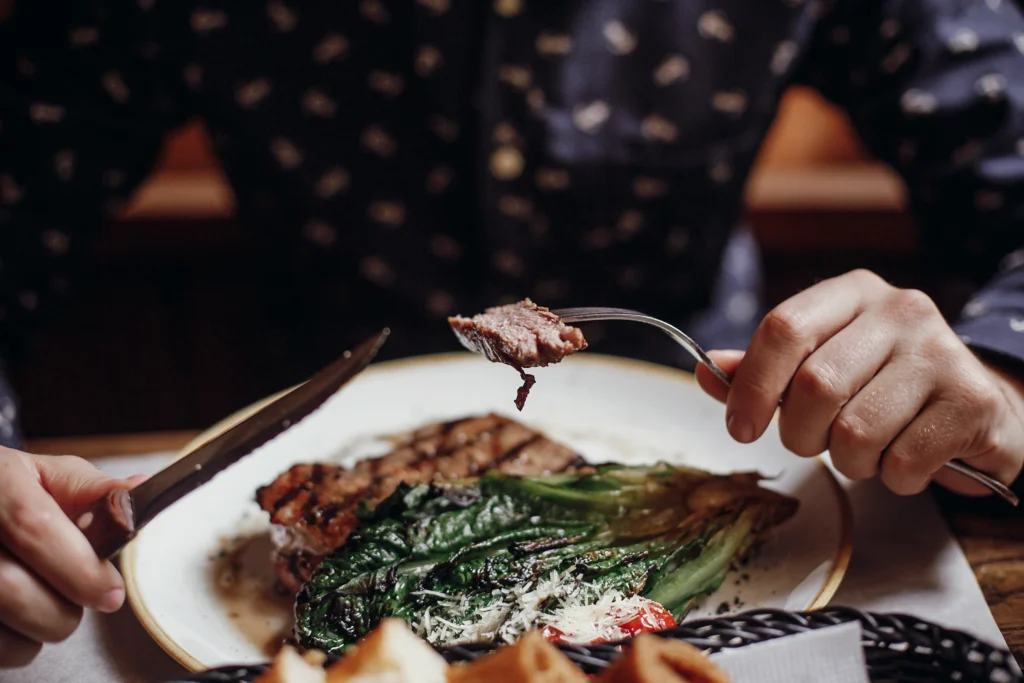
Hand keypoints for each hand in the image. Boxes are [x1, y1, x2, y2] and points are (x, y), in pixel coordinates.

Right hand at [0, 448, 146, 666]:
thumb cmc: (9, 492)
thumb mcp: (47, 476)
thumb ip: (94, 491)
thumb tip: (137, 496)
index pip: (35, 529)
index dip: (79, 568)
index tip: (111, 593)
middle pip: (12, 590)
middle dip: (62, 609)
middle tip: (79, 595)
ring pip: (1, 628)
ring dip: (38, 628)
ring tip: (43, 597)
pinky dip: (15, 644)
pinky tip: (17, 615)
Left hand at [695, 269, 1023, 496]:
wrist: (979, 410)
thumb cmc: (884, 388)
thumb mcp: (822, 364)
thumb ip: (765, 369)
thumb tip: (704, 371)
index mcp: (852, 293)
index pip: (783, 328)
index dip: (751, 385)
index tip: (739, 428)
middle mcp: (900, 310)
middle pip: (814, 386)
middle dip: (800, 434)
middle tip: (814, 444)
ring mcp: (941, 352)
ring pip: (856, 430)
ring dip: (849, 461)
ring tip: (868, 450)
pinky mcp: (971, 400)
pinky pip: (902, 461)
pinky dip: (893, 478)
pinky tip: (907, 461)